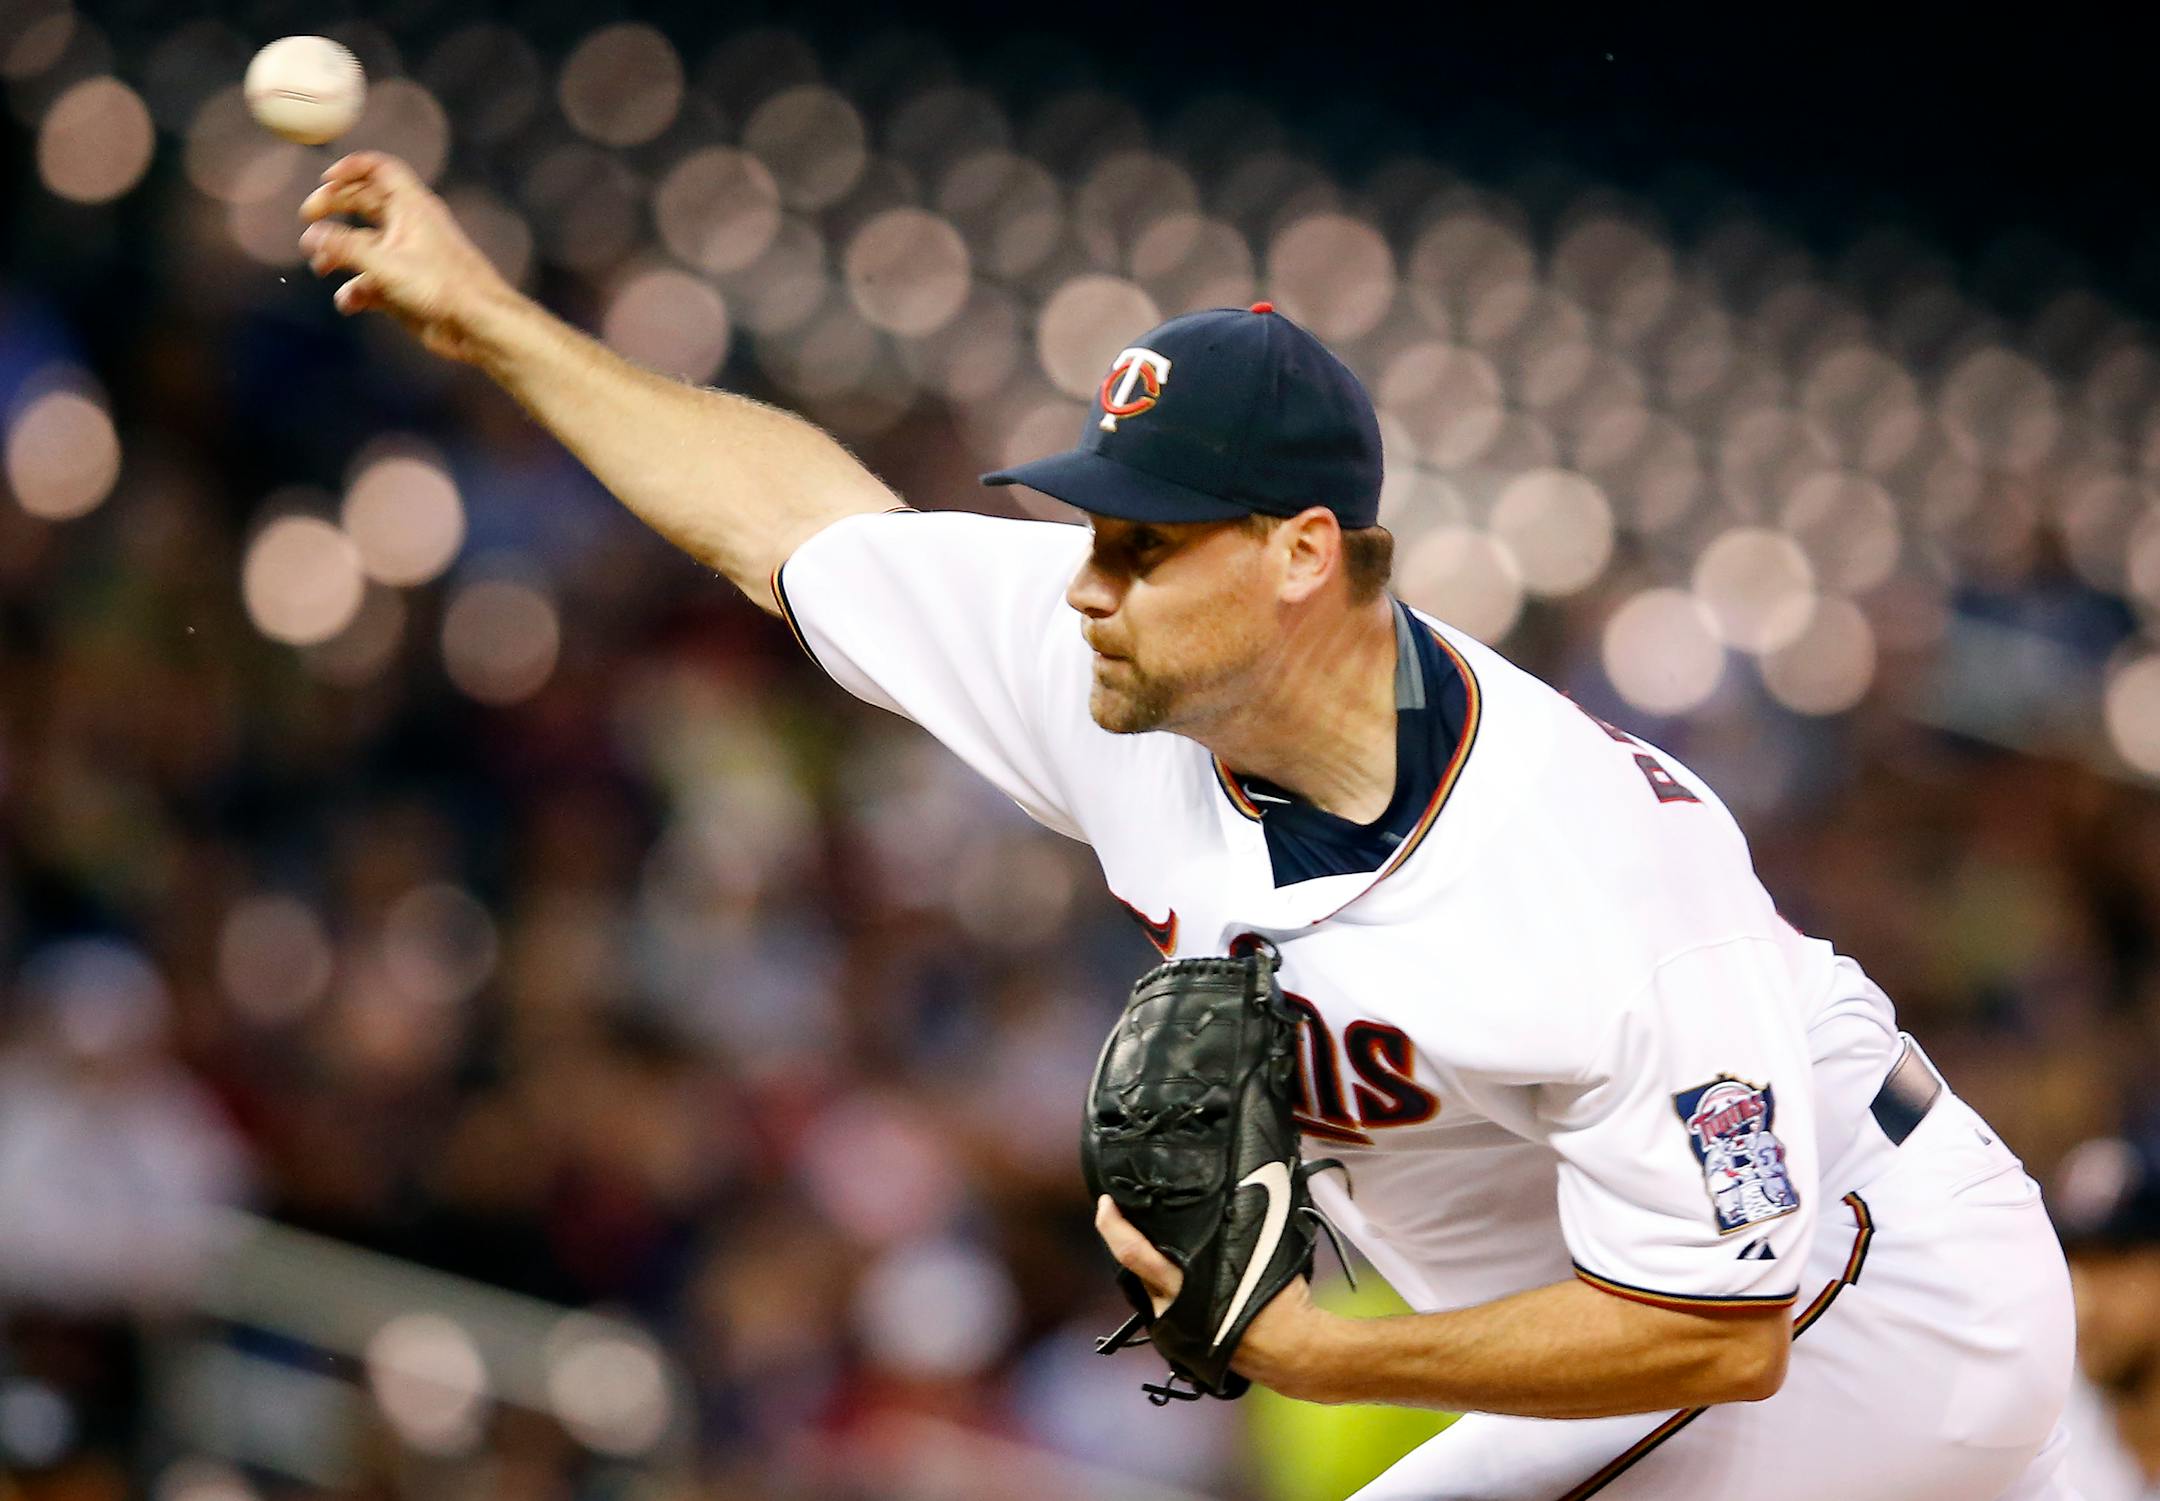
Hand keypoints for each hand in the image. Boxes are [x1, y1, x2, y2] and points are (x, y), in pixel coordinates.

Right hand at [297, 152, 516, 363]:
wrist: (478, 325)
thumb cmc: (443, 287)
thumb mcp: (386, 264)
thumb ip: (345, 248)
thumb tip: (312, 235)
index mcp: (411, 208)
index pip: (381, 170)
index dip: (353, 167)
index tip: (326, 179)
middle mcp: (409, 227)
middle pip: (364, 203)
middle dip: (335, 208)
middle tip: (309, 219)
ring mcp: (407, 257)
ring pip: (365, 246)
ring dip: (340, 254)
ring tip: (321, 267)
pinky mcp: (406, 286)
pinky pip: (373, 281)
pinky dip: (357, 289)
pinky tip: (348, 302)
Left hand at [1093, 1195, 1334, 1396]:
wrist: (1291, 1352)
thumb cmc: (1278, 1301)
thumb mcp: (1257, 1254)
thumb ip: (1229, 1232)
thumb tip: (1225, 1199)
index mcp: (1183, 1284)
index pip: (1132, 1252)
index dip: (1112, 1225)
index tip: (1105, 1202)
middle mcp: (1169, 1307)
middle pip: (1129, 1265)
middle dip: (1122, 1236)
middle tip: (1124, 1210)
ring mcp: (1172, 1325)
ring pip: (1147, 1285)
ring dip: (1150, 1264)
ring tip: (1160, 1238)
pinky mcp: (1180, 1339)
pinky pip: (1163, 1302)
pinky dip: (1166, 1285)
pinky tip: (1181, 1272)